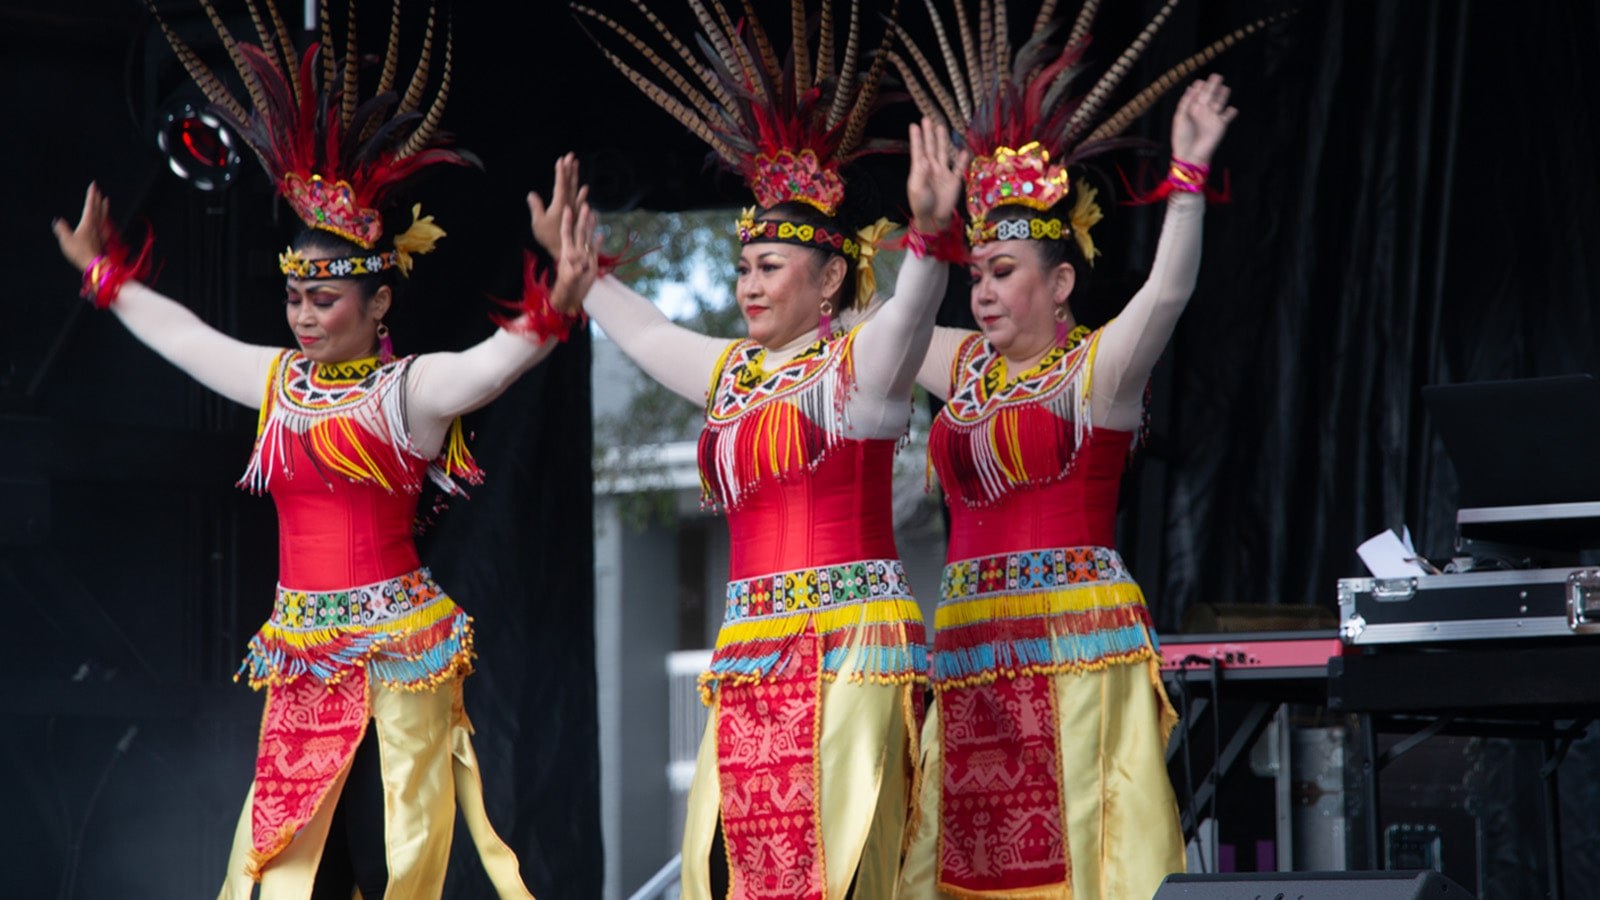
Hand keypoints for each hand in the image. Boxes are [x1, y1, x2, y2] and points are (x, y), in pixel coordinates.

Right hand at [52, 183, 109, 272]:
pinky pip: (105, 225)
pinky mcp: (103, 240)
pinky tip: (106, 220)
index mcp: (87, 223)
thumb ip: (62, 229)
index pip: (90, 205)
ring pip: (103, 216)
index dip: (91, 195)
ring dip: (104, 207)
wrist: (95, 265)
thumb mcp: (66, 241)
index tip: (94, 185)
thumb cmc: (80, 252)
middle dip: (98, 198)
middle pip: (98, 209)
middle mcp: (96, 225)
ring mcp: (101, 232)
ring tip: (106, 200)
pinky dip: (105, 219)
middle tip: (99, 189)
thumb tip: (58, 221)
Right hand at [527, 153, 588, 256]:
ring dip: (575, 177)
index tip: (561, 160)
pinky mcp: (576, 217)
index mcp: (560, 204)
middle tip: (571, 156)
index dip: (561, 171)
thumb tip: (532, 194)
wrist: (564, 251)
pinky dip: (582, 195)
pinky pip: (580, 203)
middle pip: (570, 184)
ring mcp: (574, 210)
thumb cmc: (549, 237)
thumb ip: (536, 207)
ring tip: (577, 165)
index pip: (560, 184)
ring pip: (575, 190)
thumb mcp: (538, 223)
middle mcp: (569, 204)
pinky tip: (585, 188)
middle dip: (570, 169)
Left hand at [549, 200, 600, 315]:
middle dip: (581, 218)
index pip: (566, 233)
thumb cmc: (566, 288)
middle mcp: (576, 251)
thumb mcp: (568, 280)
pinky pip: (595, 249)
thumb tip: (582, 264)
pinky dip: (597, 242)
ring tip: (592, 213)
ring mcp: (584, 255)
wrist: (572, 295)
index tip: (567, 208)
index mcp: (566, 252)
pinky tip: (601, 234)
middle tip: (585, 204)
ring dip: (589, 225)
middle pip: (579, 231)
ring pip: (587, 237)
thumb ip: (574, 271)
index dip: (566, 221)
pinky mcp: (592, 262)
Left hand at [906, 117, 969, 233]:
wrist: (933, 219)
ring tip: (941, 126)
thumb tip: (925, 160)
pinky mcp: (954, 180)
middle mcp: (931, 168)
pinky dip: (962, 160)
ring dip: (943, 140)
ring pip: (944, 153)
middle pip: (931, 147)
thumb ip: (921, 174)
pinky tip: (963, 150)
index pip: (918, 150)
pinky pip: (959, 168)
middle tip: (927, 119)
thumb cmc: (921, 204)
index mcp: (920, 170)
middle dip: (929, 134)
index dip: (916, 138)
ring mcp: (943, 173)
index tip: (914, 125)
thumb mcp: (917, 189)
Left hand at [1170, 74, 1237, 167]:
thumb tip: (1191, 88)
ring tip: (1225, 88)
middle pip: (1210, 95)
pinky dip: (1231, 112)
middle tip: (1216, 76)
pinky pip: (1227, 117)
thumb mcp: (1180, 118)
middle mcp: (1203, 111)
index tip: (1200, 82)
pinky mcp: (1220, 126)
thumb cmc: (1182, 137)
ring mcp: (1212, 117)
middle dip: (1213, 86)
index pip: (1198, 93)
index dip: (1199, 87)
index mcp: (1192, 108)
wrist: (1190, 155)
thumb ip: (1186, 103)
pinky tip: (1231, 108)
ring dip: (1222, 95)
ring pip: (1220, 102)